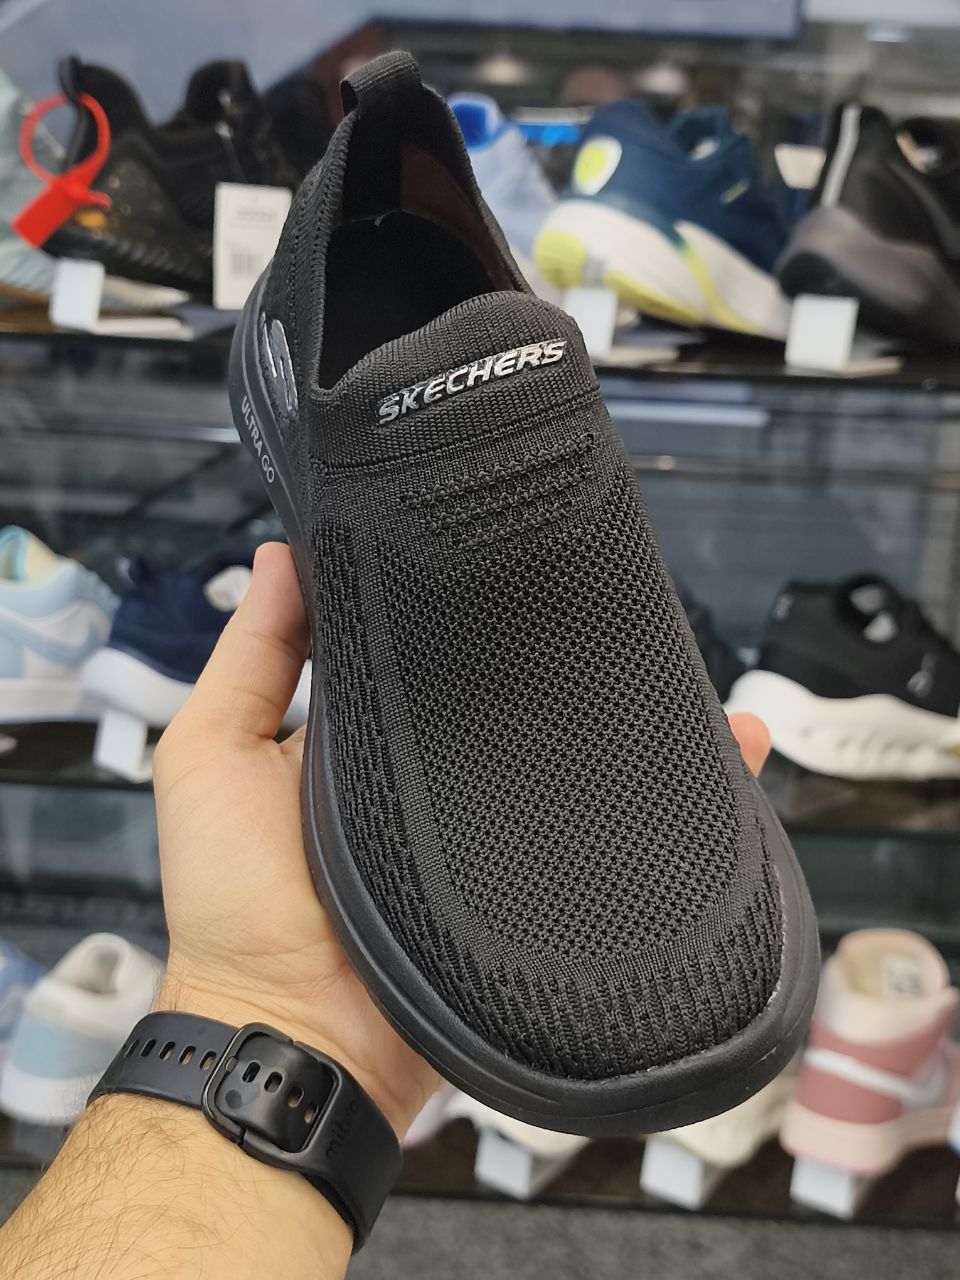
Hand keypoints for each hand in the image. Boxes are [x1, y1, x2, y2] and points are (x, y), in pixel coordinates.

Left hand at [153, 543, 770, 1138]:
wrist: (300, 1036)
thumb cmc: (237, 901)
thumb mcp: (212, 754)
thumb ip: (251, 657)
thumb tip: (285, 552)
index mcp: (369, 742)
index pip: (426, 657)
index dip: (455, 611)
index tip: (497, 551)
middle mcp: (437, 780)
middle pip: (510, 706)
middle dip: (551, 661)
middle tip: (603, 597)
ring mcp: (495, 830)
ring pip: (573, 761)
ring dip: (624, 716)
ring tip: (673, 660)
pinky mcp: (538, 881)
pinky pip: (617, 834)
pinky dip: (677, 799)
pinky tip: (729, 749)